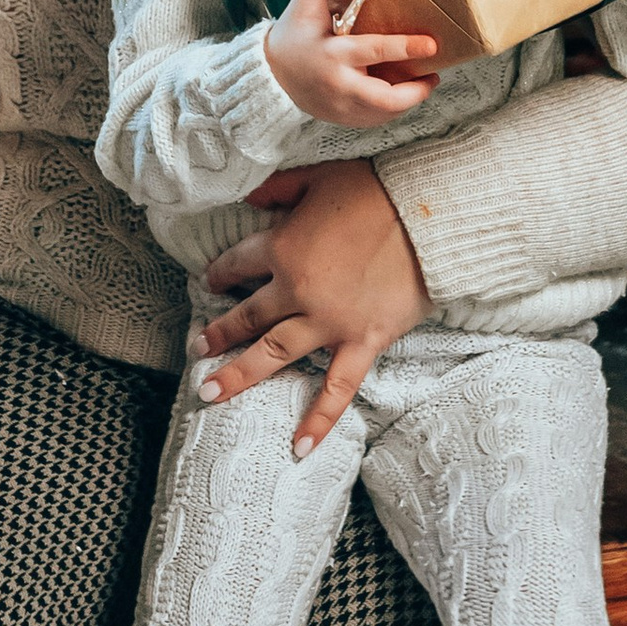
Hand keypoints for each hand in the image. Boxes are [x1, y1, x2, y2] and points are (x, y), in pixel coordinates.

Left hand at [194, 159, 430, 454]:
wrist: (430, 215)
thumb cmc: (375, 191)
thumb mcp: (317, 178)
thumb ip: (276, 188)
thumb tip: (247, 195)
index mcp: (282, 248)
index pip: (238, 264)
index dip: (221, 273)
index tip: (212, 282)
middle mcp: (297, 290)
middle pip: (248, 317)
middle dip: (219, 333)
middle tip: (196, 348)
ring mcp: (329, 321)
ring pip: (274, 354)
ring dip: (240, 375)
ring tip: (210, 392)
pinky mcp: (363, 341)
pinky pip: (337, 388)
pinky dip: (318, 419)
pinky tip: (298, 448)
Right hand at [264, 0, 437, 125]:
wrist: (269, 78)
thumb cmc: (290, 37)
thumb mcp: (303, 6)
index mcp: (333, 54)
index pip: (374, 52)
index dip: (405, 48)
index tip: (431, 45)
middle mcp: (340, 85)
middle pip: (386, 98)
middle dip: (416, 91)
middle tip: (434, 76)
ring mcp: (342, 107)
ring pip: (385, 113)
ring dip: (409, 100)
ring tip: (423, 82)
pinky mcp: (343, 119)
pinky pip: (376, 119)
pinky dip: (392, 109)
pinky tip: (400, 93)